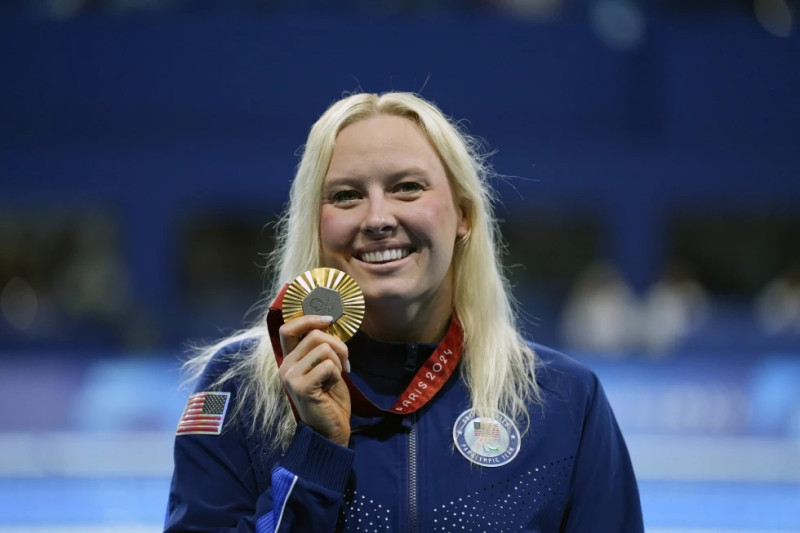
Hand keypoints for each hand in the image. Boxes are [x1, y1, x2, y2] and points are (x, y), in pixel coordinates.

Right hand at [278, 315, 351, 445]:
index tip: (329, 320)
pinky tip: (332, 386)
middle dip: (338, 344)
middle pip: (314, 335)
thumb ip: (320, 348)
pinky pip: (327, 366)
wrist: (330, 429)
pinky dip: (337, 374)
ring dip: (338, 361)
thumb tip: (328, 322)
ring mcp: (291, 377)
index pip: (287, 328)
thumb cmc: (330, 398)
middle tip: (346, 361)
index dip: (308, 319)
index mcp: (289, 360)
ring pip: (322, 348)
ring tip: (337, 376)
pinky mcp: (302, 387)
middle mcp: (285, 366)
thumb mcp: (324, 367)